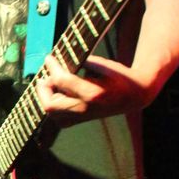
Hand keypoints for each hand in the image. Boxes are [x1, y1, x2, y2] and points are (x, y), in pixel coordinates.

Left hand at [36, 54, 150, 125]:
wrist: (134, 96)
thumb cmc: (119, 76)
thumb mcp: (102, 64)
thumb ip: (80, 63)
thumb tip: (58, 61)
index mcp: (92, 93)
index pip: (62, 81)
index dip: (52, 67)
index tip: (48, 58)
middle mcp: (86, 108)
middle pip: (51, 105)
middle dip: (43, 88)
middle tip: (46, 75)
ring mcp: (83, 117)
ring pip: (52, 114)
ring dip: (47, 97)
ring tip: (51, 84)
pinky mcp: (81, 121)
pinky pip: (59, 118)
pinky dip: (53, 106)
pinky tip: (57, 94)